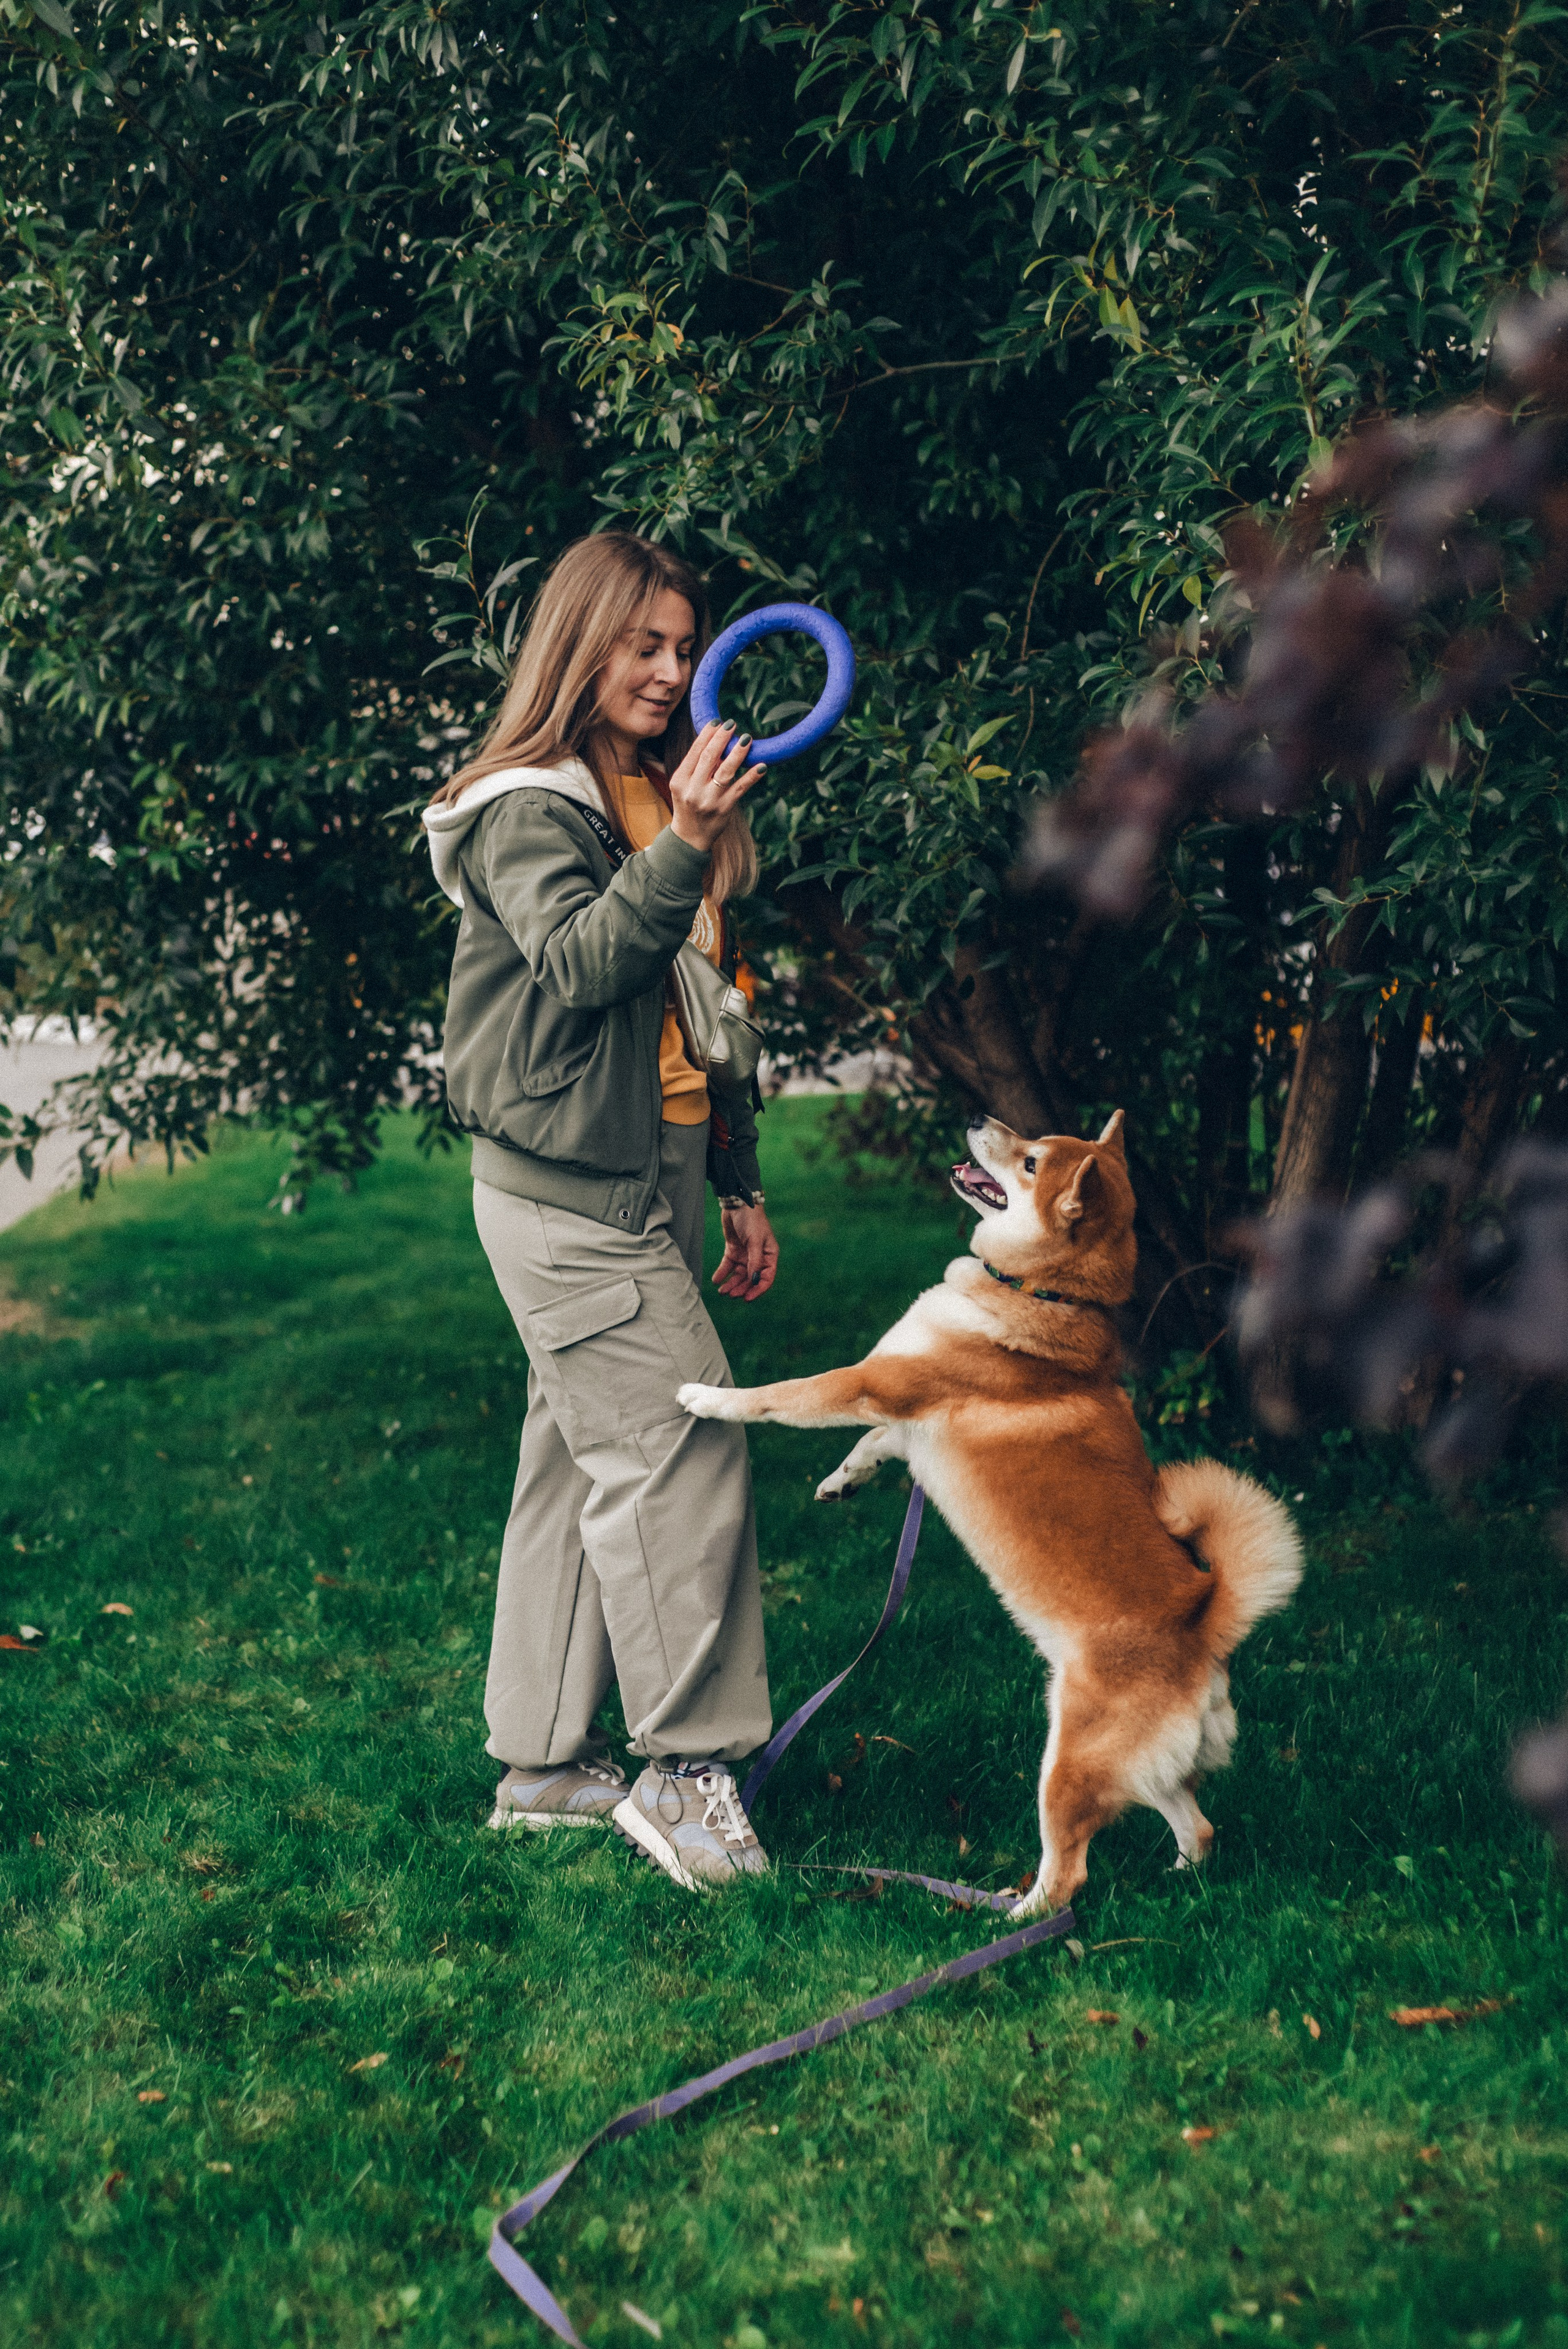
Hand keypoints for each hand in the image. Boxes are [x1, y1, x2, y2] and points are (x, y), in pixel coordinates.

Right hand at [669, 720, 764, 855]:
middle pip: (709, 757)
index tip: (717, 722)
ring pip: (726, 771)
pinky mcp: (724, 809)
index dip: (707, 735)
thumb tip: (717, 740)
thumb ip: (696, 766)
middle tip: (732, 723)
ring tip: (747, 739)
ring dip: (738, 753)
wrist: (689, 837)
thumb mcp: (684, 785)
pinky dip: (751, 776)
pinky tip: (762, 766)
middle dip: (721, 738)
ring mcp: (709, 800)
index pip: (695, 752)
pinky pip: (740, 788)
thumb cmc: (688, 804)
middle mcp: (693, 789)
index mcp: (680, 779)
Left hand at [713, 1204, 778, 1300]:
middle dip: (741, 1288)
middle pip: (750, 1279)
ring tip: (722, 1291)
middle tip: (730, 1295)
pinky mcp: (733, 1250)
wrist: (737, 1203)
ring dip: (731, 1284)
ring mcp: (745, 1255)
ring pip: (739, 1275)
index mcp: (769, 1255)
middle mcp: (758, 1257)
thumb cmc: (752, 1219)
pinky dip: (722, 1273)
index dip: (758, 1289)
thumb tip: (754, 1280)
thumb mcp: (755, 1240)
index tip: (747, 1298)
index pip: (766, 1278)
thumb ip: (754, 1260)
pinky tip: (716, 1280)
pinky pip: (728, 1266)